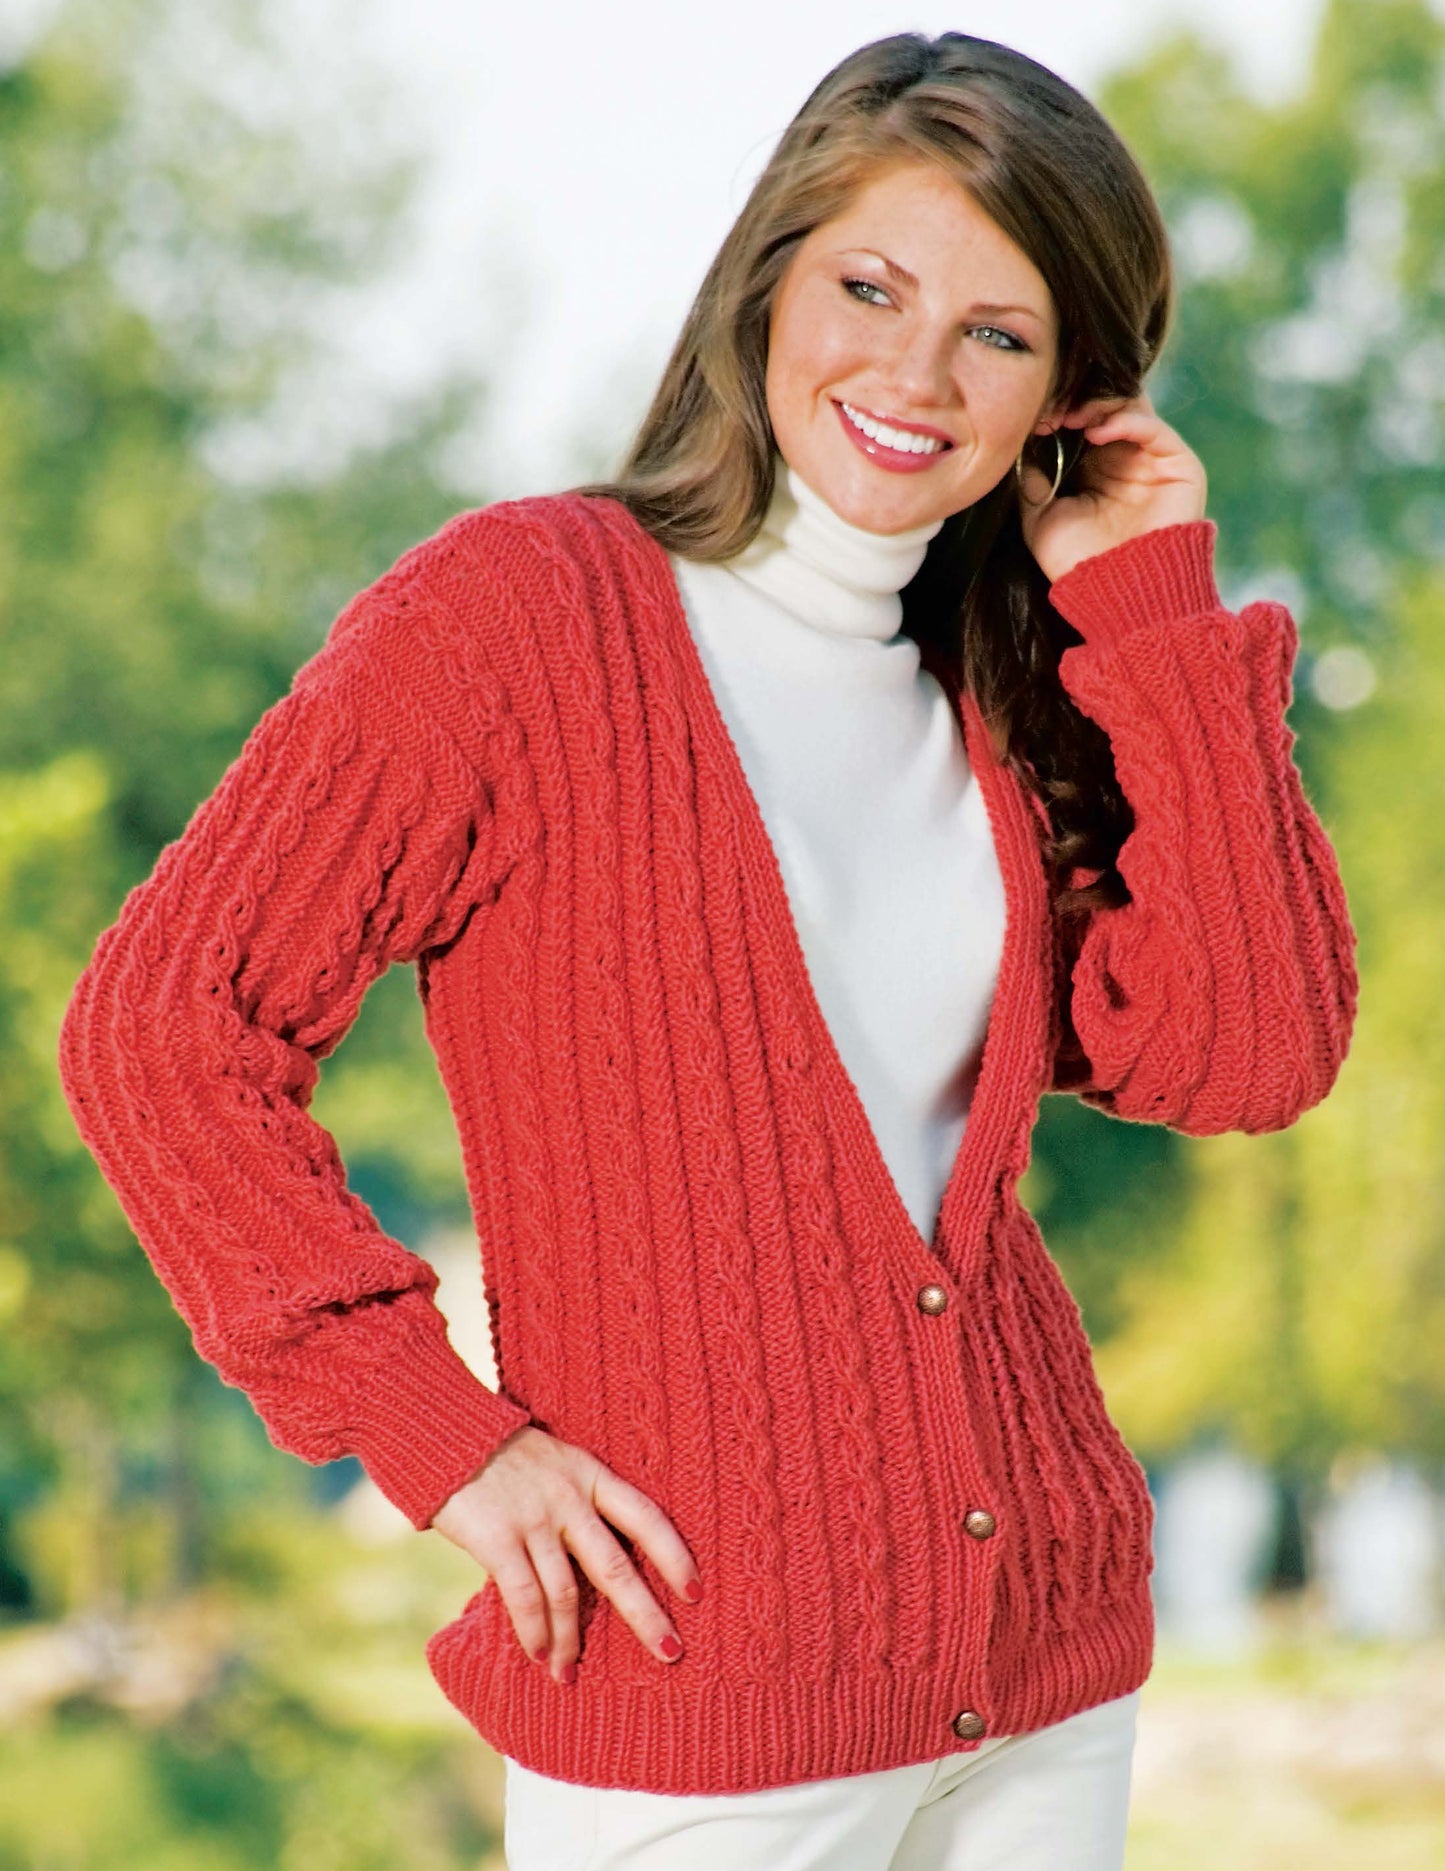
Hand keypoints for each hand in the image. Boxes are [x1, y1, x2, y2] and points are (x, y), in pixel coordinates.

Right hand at [429, 1425, 702, 1684]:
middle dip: (645, 1614)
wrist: (447, 1434)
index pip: (646, 1517)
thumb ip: (578, 1501)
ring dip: (570, 1641)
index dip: (675, 1556)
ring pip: (566, 1594)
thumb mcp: (555, 1462)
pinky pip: (524, 1597)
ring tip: (571, 1672)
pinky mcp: (497, 1539)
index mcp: (590, 1474)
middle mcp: (569, 1497)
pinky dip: (534, 1632)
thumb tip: (599, 1560)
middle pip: (616, 1566)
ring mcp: (534, 1519)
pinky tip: (539, 1655)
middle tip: (670, 1652)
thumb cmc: (503, 1454)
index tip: (697, 1592)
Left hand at [1018, 390, 1207, 585]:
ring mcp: (1154, 460)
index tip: (1035, 415)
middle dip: (1079, 403)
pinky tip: (1096, 431)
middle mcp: (1127, 459)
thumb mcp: (1041, 519)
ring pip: (1132, 409)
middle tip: (1051, 409)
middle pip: (1108, 407)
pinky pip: (1155, 429)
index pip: (1084, 420)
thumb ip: (1032, 482)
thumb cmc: (1078, 564)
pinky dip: (1126, 421)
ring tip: (1070, 417)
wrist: (1117, 595)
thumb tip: (1019, 447)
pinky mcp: (1180, 466)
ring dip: (1099, 406)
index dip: (1061, 411)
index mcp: (1097, 468)